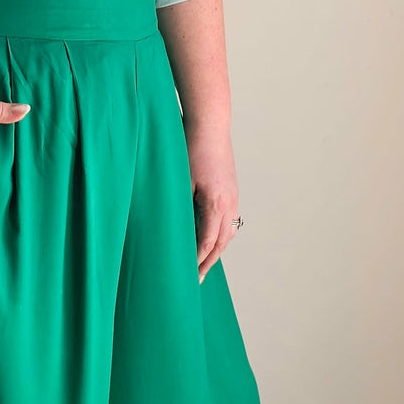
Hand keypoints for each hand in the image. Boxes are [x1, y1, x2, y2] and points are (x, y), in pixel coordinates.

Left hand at [188, 132, 239, 284]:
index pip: (207, 243)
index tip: (186, 274)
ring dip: (216, 250)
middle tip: (196, 279)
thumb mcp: (179, 179)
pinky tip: (210, 238)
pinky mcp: (232, 189)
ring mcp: (233, 196)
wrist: (209, 124)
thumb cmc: (189, 148)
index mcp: (216, 204)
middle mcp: (229, 203)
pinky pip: (229, 220)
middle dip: (208, 262)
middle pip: (221, 243)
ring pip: (227, 233)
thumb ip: (179, 207)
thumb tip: (170, 231)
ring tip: (203, 263)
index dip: (196, 261)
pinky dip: (220, 234)